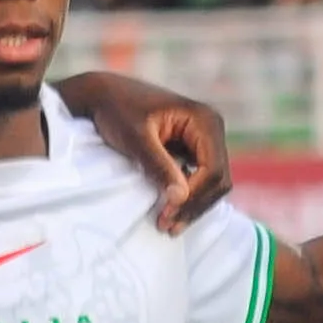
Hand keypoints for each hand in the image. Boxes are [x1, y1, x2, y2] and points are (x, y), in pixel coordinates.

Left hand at [60, 69, 233, 232]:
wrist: (104, 96)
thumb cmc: (117, 111)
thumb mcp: (136, 139)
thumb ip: (159, 166)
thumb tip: (180, 198)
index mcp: (204, 120)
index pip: (213, 170)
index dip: (193, 196)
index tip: (167, 214)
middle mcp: (211, 129)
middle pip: (218, 180)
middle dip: (194, 206)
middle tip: (167, 227)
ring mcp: (204, 140)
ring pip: (211, 184)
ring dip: (192, 206)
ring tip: (167, 224)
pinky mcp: (193, 150)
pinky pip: (199, 181)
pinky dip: (186, 198)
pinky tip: (168, 211)